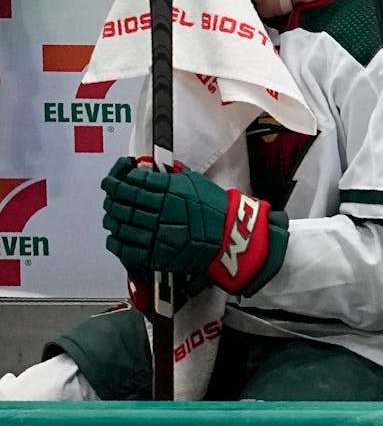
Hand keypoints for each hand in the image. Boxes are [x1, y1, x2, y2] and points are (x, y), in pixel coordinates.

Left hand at [100, 156, 286, 295]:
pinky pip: (126, 248)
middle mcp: (164, 211)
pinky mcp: (157, 255)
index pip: (135, 181)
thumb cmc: (215, 210)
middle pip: (124, 201)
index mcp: (173, 191)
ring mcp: (159, 234)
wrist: (229, 237)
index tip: (116, 177)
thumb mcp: (195, 182)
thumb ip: (170, 176)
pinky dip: (115, 241)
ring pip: (122, 224)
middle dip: (112, 195)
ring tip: (111, 213)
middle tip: (109, 192)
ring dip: (111, 217)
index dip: (119, 177)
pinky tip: (115, 235)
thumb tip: (147, 170)